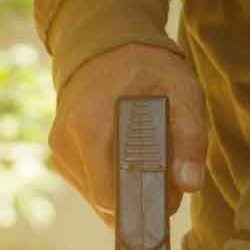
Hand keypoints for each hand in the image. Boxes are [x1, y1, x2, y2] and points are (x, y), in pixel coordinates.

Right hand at [47, 42, 206, 221]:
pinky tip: (128, 160)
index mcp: (91, 126)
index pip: (109, 196)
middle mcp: (67, 142)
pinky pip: (89, 187)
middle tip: (167, 177)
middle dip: (138, 198)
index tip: (168, 196)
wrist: (105, 45)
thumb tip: (189, 184)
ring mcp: (59, 151)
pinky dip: (112, 182)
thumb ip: (190, 136)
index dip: (142, 204)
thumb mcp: (180, 90)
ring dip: (125, 192)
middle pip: (105, 202)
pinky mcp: (60, 155)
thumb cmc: (146, 67)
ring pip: (96, 199)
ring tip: (149, 163)